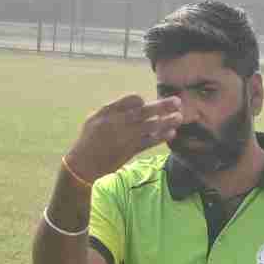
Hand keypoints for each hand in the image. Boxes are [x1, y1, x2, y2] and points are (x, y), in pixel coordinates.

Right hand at [66, 93, 183, 181]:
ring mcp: (125, 137)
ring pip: (150, 126)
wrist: (84, 164)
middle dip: (163, 106)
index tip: (145, 103)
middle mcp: (119, 122)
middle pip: (145, 111)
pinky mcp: (130, 151)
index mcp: (109, 112)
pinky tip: (172, 133)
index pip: (131, 100)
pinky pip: (149, 142)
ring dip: (166, 121)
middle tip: (177, 102)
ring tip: (179, 117)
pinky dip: (161, 137)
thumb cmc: (89, 140)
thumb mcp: (94, 119)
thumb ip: (113, 109)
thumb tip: (136, 102)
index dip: (141, 100)